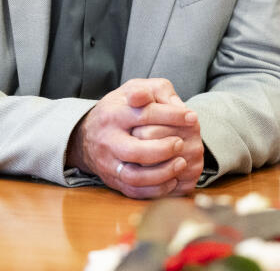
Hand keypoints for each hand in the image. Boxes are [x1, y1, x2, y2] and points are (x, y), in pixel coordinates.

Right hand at [66, 78, 196, 198]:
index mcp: (113, 113)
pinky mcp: (112, 180)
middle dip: (164, 149)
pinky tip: (172, 179)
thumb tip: (178, 105)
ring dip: (162, 173)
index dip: (172, 116)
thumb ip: (157, 90)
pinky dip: (156, 189)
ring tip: (181, 163)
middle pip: (136, 150)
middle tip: (181, 143)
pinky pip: (134, 191)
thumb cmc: (120, 108)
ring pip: (134, 176)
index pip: (144, 114)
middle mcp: (107, 139)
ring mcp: (108, 163)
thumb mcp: (133, 89)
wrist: (86, 134)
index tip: (192, 117)